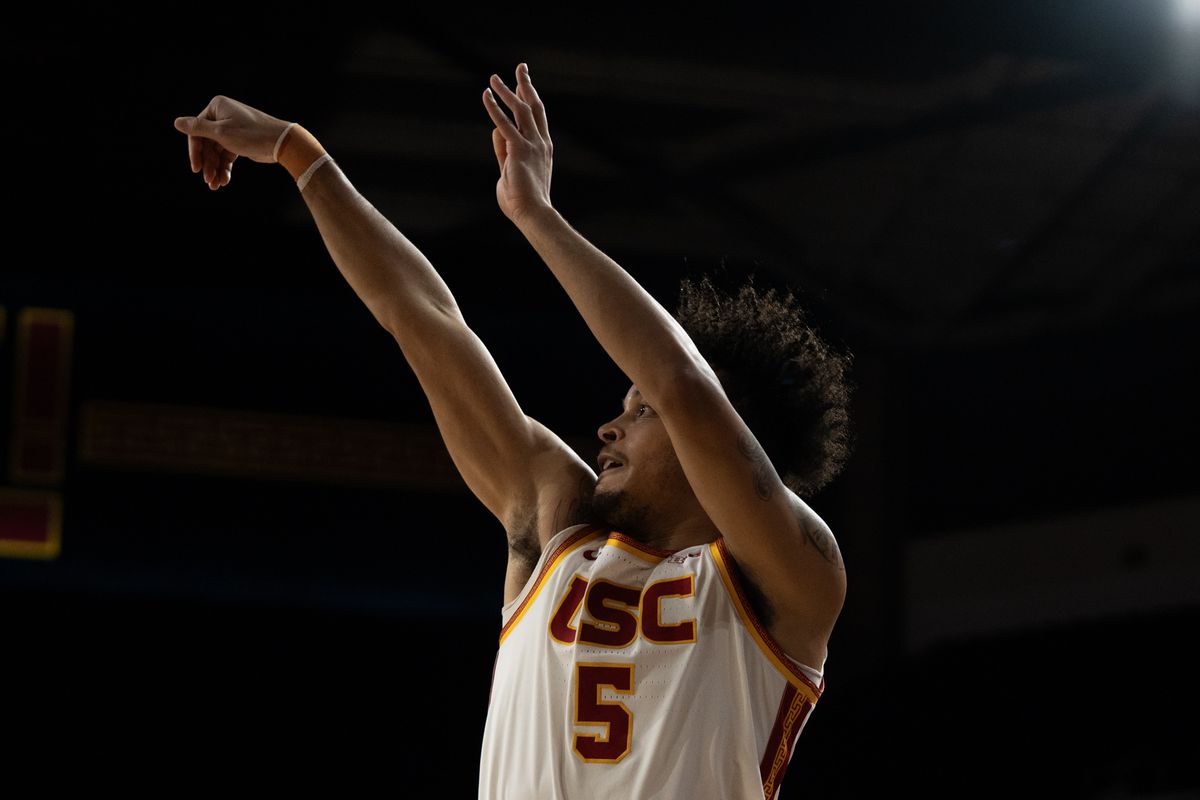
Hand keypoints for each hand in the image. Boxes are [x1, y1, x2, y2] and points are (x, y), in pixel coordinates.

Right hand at [173, 96, 291, 190]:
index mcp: (217, 107)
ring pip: (216, 152)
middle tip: (209, 181)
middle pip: (207, 143)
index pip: (197, 131)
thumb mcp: (221, 133)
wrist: (281, 142)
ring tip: (216, 185)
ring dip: (215, 168)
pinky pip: (226, 155)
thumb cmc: (252, 134)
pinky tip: (224, 180)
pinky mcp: (239, 141)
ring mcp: (231, 128)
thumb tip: (177, 122)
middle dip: (208, 164)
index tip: (196, 169)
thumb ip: (198, 129)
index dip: (195, 152)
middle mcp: (223, 116)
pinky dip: (224, 167)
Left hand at [482, 63, 552, 223]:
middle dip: (526, 85)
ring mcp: (531, 145)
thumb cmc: (523, 201)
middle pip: (534, 106)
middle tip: (521, 68)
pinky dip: (494, 108)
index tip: (524, 84)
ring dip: (507, 91)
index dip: (529, 98)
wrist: (534, 213)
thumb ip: (503, 152)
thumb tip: (496, 132)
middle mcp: (540, 142)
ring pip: (520, 110)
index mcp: (543, 148)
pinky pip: (504, 124)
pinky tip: (486, 95)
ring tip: (493, 78)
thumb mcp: (510, 171)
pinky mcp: (518, 150)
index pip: (536, 117)